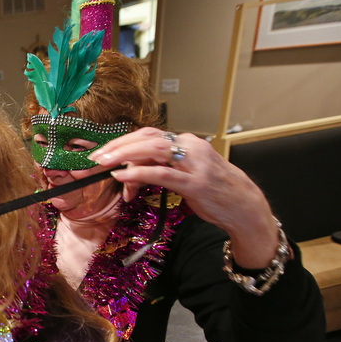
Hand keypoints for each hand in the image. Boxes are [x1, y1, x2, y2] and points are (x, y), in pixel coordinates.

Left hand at [90, 128, 281, 268]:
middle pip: (148, 138)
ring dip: (125, 156)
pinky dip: (140, 174)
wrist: (243, 206)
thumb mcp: (183, 174)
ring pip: (153, 151)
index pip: (149, 135)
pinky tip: (123, 177)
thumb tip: (128, 172)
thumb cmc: (212, 190)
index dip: (123, 141)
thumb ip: (159, 169)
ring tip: (105, 164)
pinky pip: (162, 174)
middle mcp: (190, 147)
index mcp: (187, 142)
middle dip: (118, 146)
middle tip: (97, 156)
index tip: (103, 151)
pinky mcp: (195, 183)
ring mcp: (194, 164)